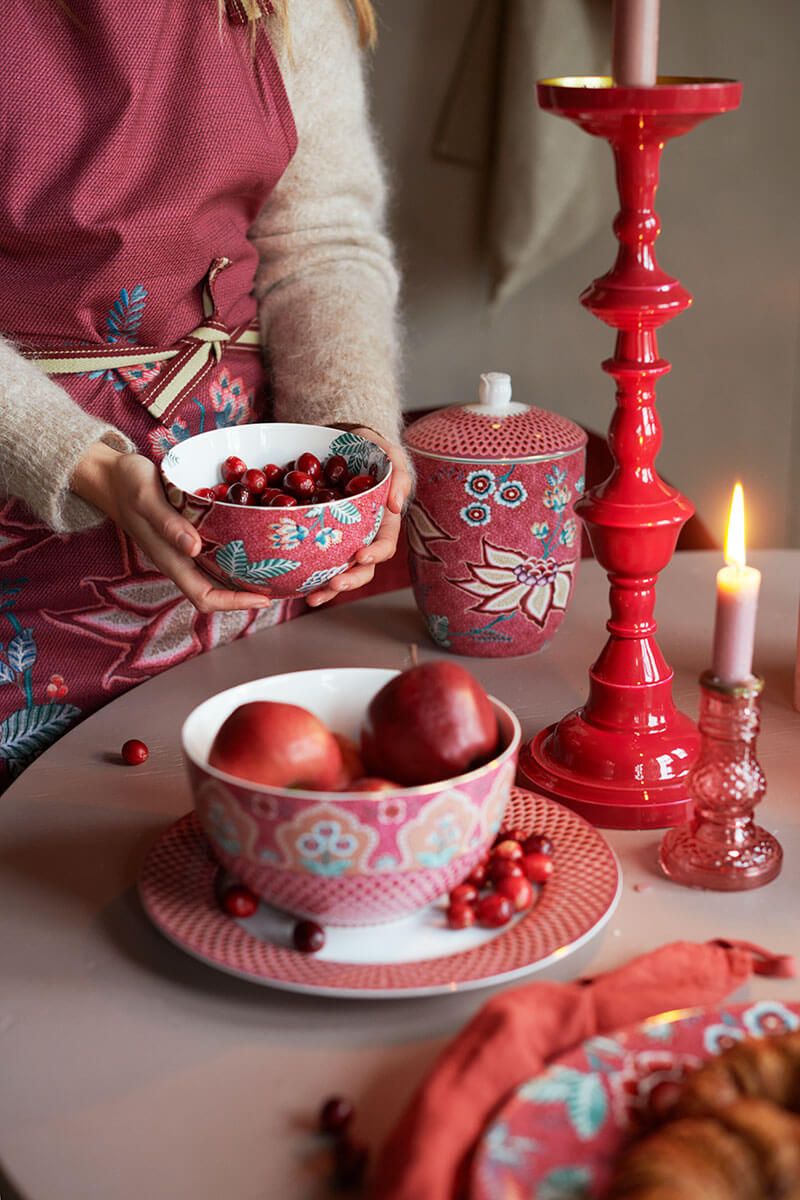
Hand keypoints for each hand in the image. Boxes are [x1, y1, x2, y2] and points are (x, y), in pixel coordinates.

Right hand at [71, 443, 271, 612]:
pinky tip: (256, 542)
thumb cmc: (127, 484)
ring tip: (276, 568)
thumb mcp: (146, 498)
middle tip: (282, 583)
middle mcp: (180, 560)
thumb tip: (195, 549)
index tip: (264, 598)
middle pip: (217, 591)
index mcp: (170, 559)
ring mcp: (184, 549)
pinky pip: (216, 552)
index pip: (205, 597)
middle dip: (248, 593)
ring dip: (245, 576)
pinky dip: (237, 553)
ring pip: (218, 573)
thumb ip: (168, 524)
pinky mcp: (187, 534)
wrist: (109, 474)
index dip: (235, 603)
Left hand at [306, 426, 412, 606]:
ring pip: (339, 572)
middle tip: (334, 584)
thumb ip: (399, 475)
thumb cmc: (370, 450)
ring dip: (328, 588)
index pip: (385, 545)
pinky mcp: (320, 538)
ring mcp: (341, 541)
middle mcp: (363, 537)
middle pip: (362, 568)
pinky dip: (306, 575)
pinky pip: (315, 561)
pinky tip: (294, 586)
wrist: (341, 445)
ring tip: (312, 597)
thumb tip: (397, 506)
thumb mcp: (388, 454)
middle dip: (350, 580)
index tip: (361, 556)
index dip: (375, 554)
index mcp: (383, 523)